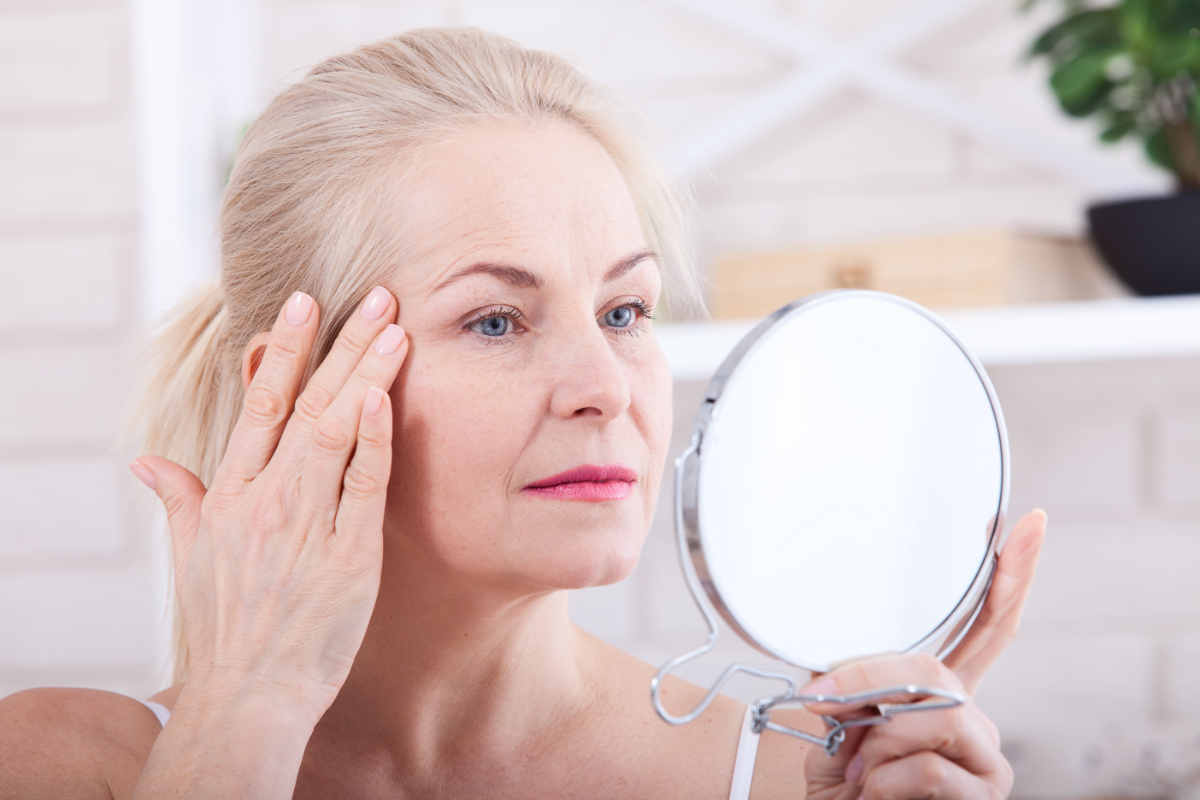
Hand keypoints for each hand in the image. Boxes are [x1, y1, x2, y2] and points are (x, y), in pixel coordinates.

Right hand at [129, 287, 406, 713]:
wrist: (248, 695)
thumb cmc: (224, 626)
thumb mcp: (189, 557)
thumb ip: (178, 498)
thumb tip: (147, 459)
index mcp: (228, 495)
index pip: (257, 404)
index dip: (283, 349)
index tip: (304, 302)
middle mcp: (265, 501)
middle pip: (305, 405)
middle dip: (341, 344)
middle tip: (375, 293)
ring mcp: (306, 527)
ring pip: (337, 432)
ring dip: (366, 375)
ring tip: (394, 326)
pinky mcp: (348, 557)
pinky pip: (363, 487)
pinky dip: (374, 440)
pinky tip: (384, 397)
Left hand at [803, 510, 1045, 797]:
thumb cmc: (840, 781)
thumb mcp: (833, 721)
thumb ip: (849, 682)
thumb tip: (840, 667)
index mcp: (943, 691)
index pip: (985, 624)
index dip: (1010, 576)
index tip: (1028, 524)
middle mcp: (974, 717)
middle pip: (937, 668)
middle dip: (868, 679)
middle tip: (819, 698)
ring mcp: (986, 756)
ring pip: (933, 715)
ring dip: (875, 741)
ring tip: (857, 769)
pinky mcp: (985, 794)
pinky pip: (931, 767)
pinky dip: (885, 778)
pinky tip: (873, 792)